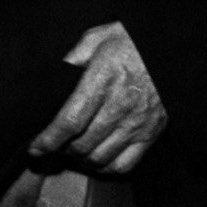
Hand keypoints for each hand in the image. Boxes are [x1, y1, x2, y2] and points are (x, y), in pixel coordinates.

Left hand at [29, 21, 167, 173]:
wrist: (172, 49)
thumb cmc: (132, 40)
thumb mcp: (98, 37)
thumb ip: (74, 57)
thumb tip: (55, 73)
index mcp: (102, 79)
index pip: (70, 120)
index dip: (48, 139)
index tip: (34, 147)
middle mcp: (119, 106)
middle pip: (82, 144)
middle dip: (60, 150)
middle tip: (51, 146)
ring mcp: (136, 123)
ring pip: (100, 158)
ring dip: (80, 161)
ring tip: (70, 152)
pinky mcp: (150, 134)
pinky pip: (124, 165)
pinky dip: (105, 168)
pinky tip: (96, 160)